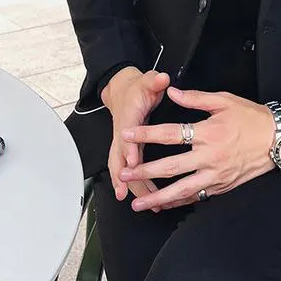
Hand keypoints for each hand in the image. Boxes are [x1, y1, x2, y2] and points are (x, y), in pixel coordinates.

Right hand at [102, 67, 170, 205]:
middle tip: (128, 193)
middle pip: (119, 158)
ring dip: (130, 186)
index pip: (127, 135)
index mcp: (128, 118)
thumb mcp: (147, 81)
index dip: (129, 148)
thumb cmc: (137, 88)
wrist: (123, 91)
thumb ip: (154, 80)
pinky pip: (128, 170)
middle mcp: (122, 134)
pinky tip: (145, 198)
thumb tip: (162, 78)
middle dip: (123, 177)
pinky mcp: (128, 150)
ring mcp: (123, 144)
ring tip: (143, 203)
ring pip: (122, 169)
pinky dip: (133, 185)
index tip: (133, 160)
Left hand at [118, 87, 275, 211]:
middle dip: (144, 171)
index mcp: (208, 133)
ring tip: (138, 202)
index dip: (146, 135)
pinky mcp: (222, 186)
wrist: (278, 140)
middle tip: (125, 173)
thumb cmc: (252, 118)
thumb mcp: (225, 101)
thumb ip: (196, 98)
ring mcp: (216, 175)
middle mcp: (210, 157)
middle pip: (170, 167)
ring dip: (157, 197)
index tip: (127, 135)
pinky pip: (196, 197)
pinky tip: (163, 206)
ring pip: (181, 190)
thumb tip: (172, 92)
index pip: (170, 134)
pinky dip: (178, 203)